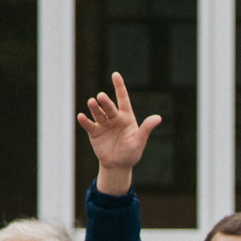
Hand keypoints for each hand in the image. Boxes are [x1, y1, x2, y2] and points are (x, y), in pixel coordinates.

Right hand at [76, 73, 162, 194]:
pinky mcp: (94, 133)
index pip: (123, 99)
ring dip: (94, 108)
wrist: (118, 165)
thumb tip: (158, 118)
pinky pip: (89, 125)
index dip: (119, 87)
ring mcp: (103, 124)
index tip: (115, 75)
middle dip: (105, 101)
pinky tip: (82, 116)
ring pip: (98, 113)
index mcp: (126, 117)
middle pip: (109, 106)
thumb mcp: (139, 141)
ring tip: (91, 102)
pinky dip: (85, 121)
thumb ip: (146, 129)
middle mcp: (114, 118)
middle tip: (101, 97)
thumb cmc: (131, 153)